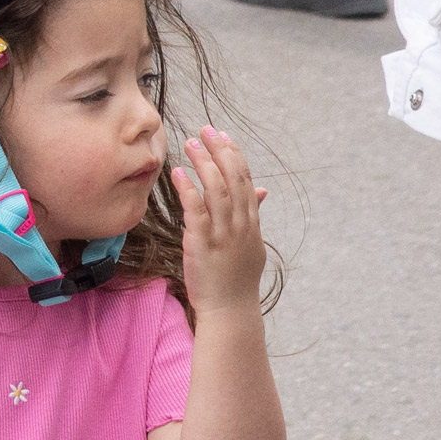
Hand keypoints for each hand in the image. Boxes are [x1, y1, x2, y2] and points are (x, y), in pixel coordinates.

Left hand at [172, 125, 267, 318]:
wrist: (230, 309)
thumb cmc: (237, 278)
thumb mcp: (251, 244)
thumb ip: (253, 215)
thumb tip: (263, 191)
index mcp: (252, 222)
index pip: (246, 179)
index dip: (234, 154)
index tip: (222, 135)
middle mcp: (241, 224)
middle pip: (234, 178)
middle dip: (220, 150)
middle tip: (205, 130)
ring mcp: (224, 233)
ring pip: (216, 189)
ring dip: (203, 163)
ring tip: (189, 143)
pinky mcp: (204, 242)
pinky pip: (196, 209)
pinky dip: (188, 188)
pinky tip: (178, 173)